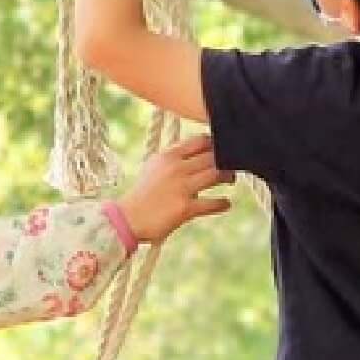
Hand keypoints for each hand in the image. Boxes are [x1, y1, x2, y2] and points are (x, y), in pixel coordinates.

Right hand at [117, 134, 232, 243]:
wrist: (129, 218)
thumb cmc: (143, 192)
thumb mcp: (154, 166)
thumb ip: (174, 157)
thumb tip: (195, 150)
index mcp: (168, 156)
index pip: (200, 141)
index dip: (215, 144)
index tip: (222, 148)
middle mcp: (176, 168)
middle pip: (212, 156)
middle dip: (225, 160)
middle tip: (230, 165)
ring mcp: (182, 188)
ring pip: (216, 174)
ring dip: (228, 176)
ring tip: (229, 179)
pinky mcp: (186, 208)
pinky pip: (213, 203)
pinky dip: (223, 203)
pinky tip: (226, 203)